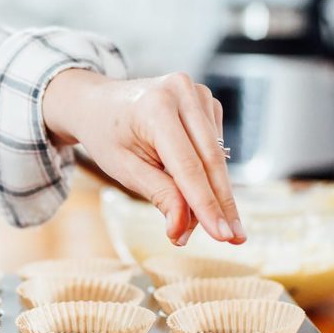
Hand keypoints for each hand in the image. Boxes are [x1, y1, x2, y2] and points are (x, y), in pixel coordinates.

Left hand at [42, 69, 244, 246]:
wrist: (98, 103)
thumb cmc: (108, 137)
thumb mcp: (124, 169)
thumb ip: (160, 195)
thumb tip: (182, 228)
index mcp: (156, 107)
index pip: (189, 166)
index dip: (207, 204)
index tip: (223, 237)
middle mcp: (182, 93)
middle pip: (211, 160)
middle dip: (222, 204)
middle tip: (235, 239)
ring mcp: (198, 93)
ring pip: (216, 157)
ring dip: (210, 193)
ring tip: (191, 222)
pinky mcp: (206, 102)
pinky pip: (214, 148)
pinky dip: (206, 174)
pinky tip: (190, 186)